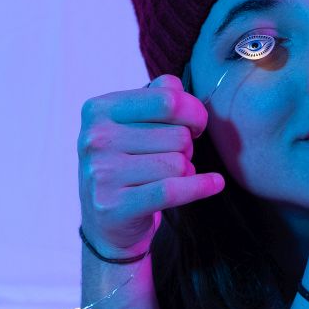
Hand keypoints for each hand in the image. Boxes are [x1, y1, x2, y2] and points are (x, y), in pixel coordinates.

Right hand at [78, 74, 225, 256]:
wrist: (105, 222)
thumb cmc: (126, 163)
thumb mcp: (131, 123)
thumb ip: (156, 96)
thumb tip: (177, 86)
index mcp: (98, 109)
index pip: (167, 99)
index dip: (194, 112)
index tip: (196, 125)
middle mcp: (94, 139)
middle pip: (177, 135)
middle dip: (186, 148)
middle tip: (172, 158)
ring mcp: (101, 174)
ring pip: (178, 164)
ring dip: (185, 171)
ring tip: (169, 177)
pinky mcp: (114, 206)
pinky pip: (173, 190)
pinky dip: (200, 187)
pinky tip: (214, 184)